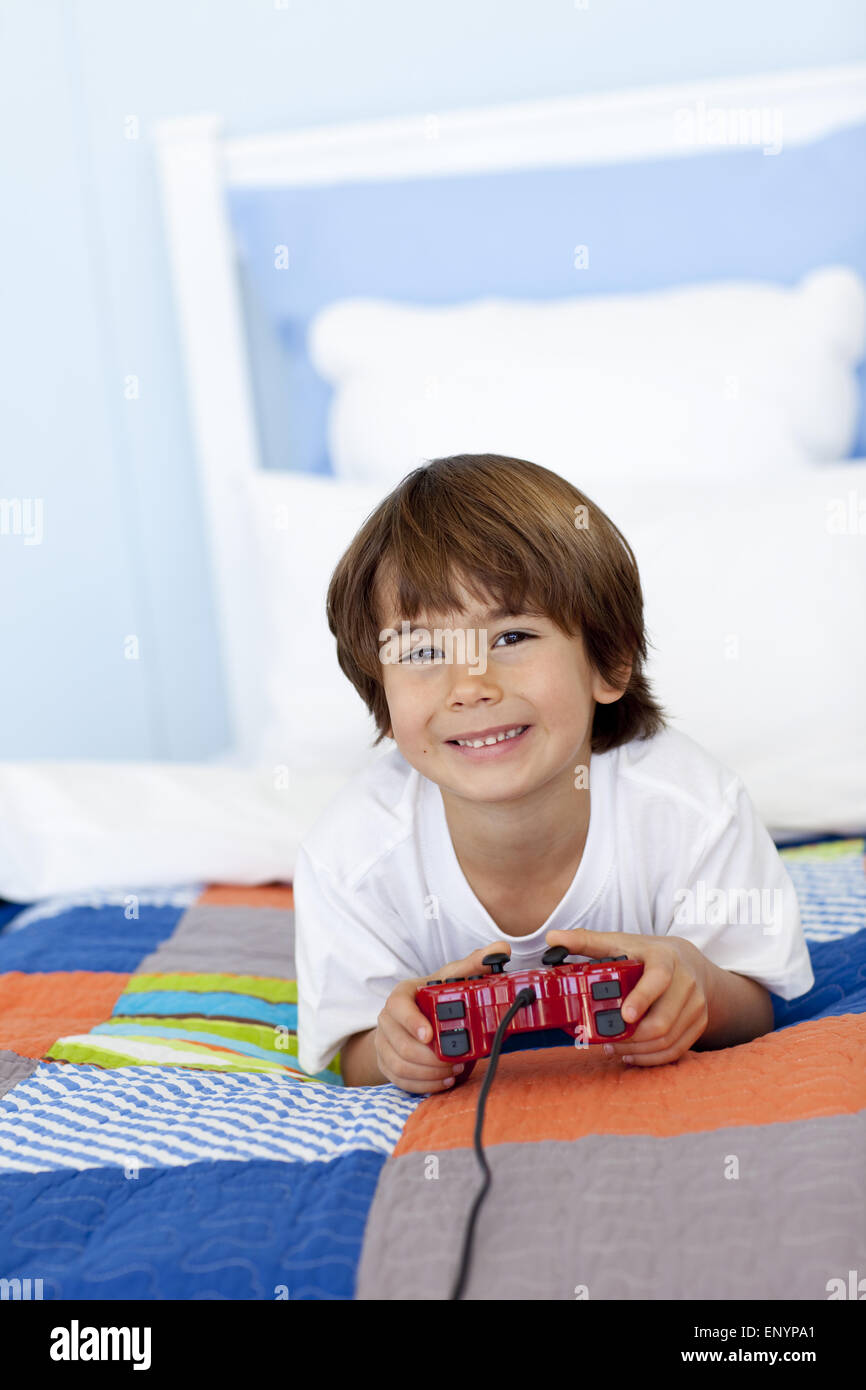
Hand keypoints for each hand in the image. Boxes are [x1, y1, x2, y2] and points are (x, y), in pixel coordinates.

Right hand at [374, 942, 511, 1092]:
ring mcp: (385, 1044)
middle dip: (430, 1058)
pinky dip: (424, 1084)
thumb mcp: (452, 978)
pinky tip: (444, 1081)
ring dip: (429, 1073)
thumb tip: (501, 949)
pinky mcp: (388, 1064)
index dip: (412, 1022)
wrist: (415, 1017)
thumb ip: (475, 964)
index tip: (430, 1035)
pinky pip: (400, 1081)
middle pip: (400, 1044)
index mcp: (401, 995)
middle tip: (455, 1061)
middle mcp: (387, 1020)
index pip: (397, 1007)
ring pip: (400, 1066)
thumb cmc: (433, 996)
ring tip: (453, 1071)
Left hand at [545, 927, 710, 1066]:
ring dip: (638, 1050)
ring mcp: (695, 1004)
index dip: (642, 999)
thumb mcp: (620, 941)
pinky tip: (632, 1054)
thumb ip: (586, 941)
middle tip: (606, 1039)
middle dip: (631, 1037)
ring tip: (614, 1048)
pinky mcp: (699, 1023)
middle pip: (662, 1021)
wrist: (689, 961)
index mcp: (665, 958)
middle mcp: (686, 981)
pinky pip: (677, 1050)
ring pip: (668, 1040)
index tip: (624, 1016)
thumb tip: (552, 938)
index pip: (658, 979)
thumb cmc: (648, 953)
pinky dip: (652, 1058)